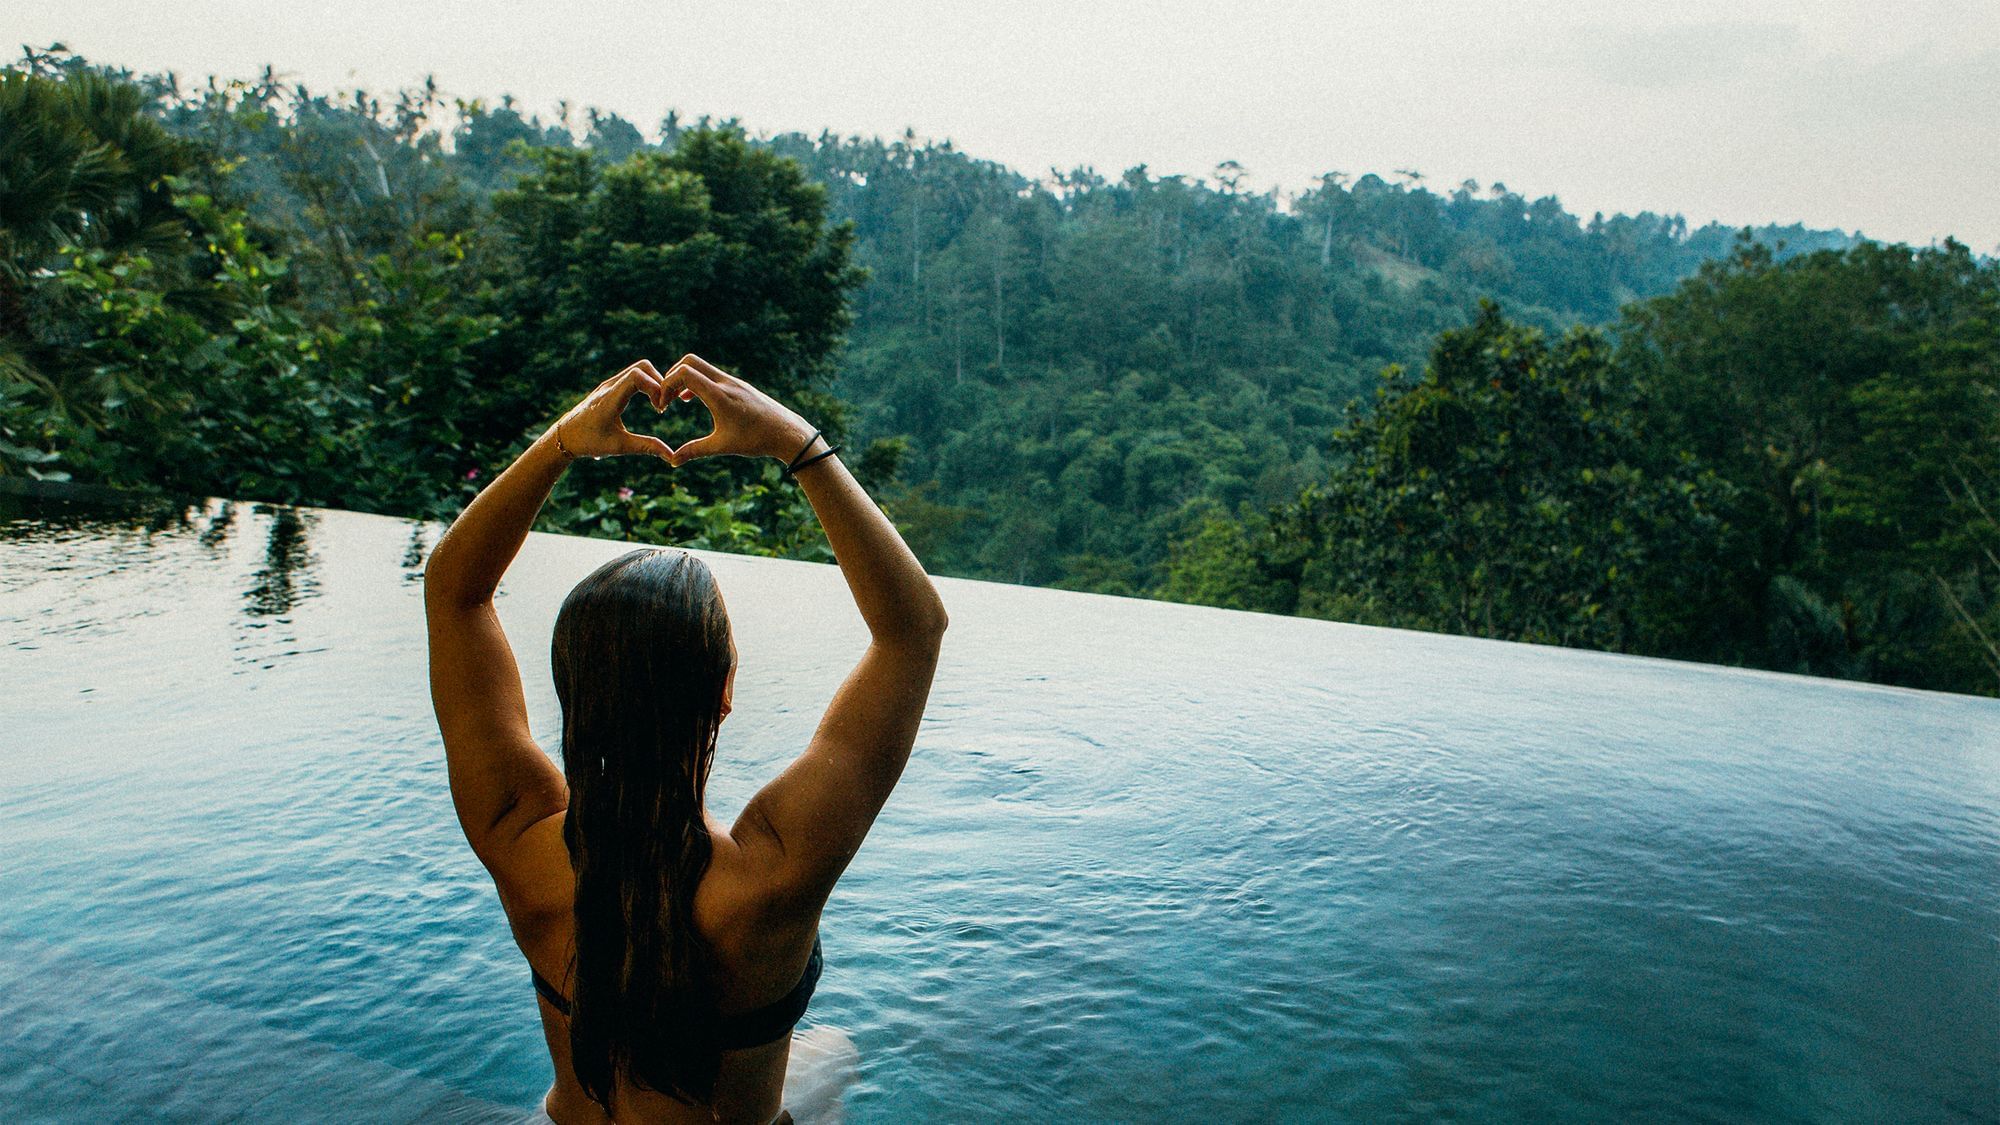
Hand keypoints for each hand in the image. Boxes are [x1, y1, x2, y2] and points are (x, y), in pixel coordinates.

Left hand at [554, 360, 673, 460]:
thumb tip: (672, 456)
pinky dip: (646, 384)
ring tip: (658, 406)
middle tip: (663, 405)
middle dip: (659, 382)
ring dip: (653, 383)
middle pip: (642, 367)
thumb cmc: (590, 442)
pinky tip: (649, 402)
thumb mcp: (619, 447)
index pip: (637, 376)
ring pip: (638, 369)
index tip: (660, 409)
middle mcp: (609, 386)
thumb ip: (646, 447)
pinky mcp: (609, 386)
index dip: (655, 387)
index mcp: (610, 400)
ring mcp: (609, 384)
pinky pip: (632, 375)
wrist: (564, 436)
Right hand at [661, 354, 816, 465]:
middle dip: (672, 376)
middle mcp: (726, 383)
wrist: (788, 432)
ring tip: (676, 400)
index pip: (684, 373)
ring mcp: (734, 382)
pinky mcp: (739, 386)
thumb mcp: (722, 446)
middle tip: (666, 398)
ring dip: (685, 379)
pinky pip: (712, 375)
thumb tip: (672, 461)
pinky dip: (698, 382)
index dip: (666, 385)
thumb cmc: (756, 440)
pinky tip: (693, 399)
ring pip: (702, 367)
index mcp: (719, 395)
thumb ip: (695, 451)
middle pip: (690, 362)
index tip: (662, 405)